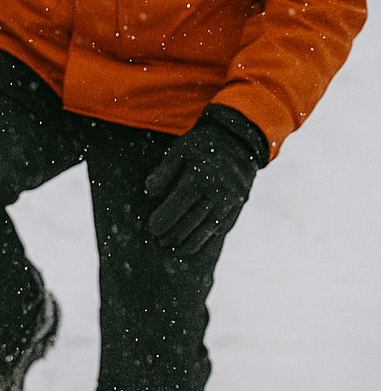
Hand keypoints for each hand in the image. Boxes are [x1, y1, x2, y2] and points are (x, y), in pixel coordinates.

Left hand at [144, 105, 266, 253]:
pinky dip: (211, 237)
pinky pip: (225, 226)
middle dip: (176, 235)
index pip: (179, 204)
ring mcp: (232, 199)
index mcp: (201, 176)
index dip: (165, 219)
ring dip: (194, 242)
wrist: (237, 140)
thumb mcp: (179, 150)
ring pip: (211, 228)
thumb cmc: (201, 145)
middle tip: (161, 242)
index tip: (152, 229)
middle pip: (194, 220)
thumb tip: (150, 192)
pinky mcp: (240, 204)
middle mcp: (219, 190)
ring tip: (178, 250)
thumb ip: (164, 171)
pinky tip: (198, 243)